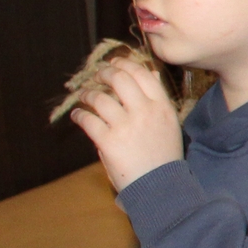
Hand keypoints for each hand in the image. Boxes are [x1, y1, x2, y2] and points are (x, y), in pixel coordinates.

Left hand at [66, 53, 183, 190]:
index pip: (143, 74)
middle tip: (97, 75)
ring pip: (100, 98)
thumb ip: (157, 100)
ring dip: (87, 94)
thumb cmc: (164, 156)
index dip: (125, 63)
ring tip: (84, 96)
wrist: (159, 185)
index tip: (115, 63)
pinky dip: (79, 115)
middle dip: (104, 72)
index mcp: (162, 106)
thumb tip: (150, 74)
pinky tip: (78, 116)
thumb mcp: (169, 124)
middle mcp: (145, 111)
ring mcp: (126, 125)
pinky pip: (88, 119)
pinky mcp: (108, 140)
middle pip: (120, 78)